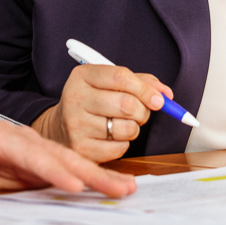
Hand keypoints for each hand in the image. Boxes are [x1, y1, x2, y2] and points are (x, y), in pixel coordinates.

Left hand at [0, 115, 136, 200]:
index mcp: (1, 136)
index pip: (31, 153)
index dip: (53, 169)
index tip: (75, 183)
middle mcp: (23, 140)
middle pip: (61, 155)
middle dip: (91, 171)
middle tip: (121, 186)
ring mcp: (33, 152)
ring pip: (69, 162)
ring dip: (97, 176)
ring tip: (127, 188)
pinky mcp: (36, 166)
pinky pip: (65, 172)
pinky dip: (88, 180)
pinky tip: (109, 190)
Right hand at [31, 64, 172, 162]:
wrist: (59, 128)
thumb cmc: (91, 102)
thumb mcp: (108, 83)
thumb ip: (139, 82)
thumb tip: (166, 94)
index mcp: (82, 76)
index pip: (121, 77)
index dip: (146, 89)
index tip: (160, 99)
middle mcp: (75, 98)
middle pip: (127, 104)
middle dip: (143, 111)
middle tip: (141, 113)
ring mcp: (76, 124)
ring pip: (127, 128)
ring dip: (134, 128)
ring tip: (122, 124)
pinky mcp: (81, 148)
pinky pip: (120, 148)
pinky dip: (124, 144)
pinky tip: (111, 137)